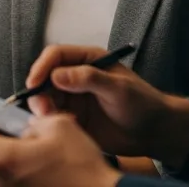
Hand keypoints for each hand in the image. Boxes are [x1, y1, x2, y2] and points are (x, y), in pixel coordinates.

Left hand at [0, 113, 120, 186]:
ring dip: (4, 160)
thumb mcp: (58, 126)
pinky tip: (35, 169)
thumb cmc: (82, 168)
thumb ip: (32, 118)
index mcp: (2, 158)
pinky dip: (15, 175)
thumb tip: (22, 119)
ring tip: (31, 154)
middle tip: (5, 132)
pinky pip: (7, 184)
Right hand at [23, 45, 188, 164]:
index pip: (56, 56)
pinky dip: (50, 123)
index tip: (34, 83)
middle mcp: (76, 76)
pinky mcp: (73, 118)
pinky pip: (52, 118)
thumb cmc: (143, 103)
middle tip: (44, 109)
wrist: (154, 132)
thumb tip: (57, 75)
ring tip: (53, 120)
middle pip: (45, 78)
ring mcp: (73, 98)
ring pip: (45, 99)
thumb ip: (89, 79)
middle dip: (39, 92)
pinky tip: (62, 129)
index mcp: (88, 59)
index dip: (42, 67)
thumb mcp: (119, 88)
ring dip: (43, 109)